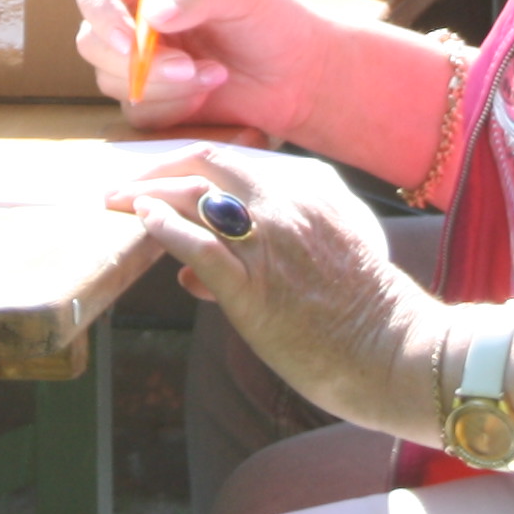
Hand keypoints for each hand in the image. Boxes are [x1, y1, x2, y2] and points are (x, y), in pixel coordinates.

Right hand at [71, 0, 336, 138]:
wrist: (300, 78)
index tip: (130, 37)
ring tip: (215, 75)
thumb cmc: (274, 21)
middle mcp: (134, 19)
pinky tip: (210, 92)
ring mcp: (141, 63)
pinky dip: (174, 108)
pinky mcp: (154, 101)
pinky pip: (138, 113)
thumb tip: (151, 16)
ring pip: (111, 81)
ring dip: (164, 86)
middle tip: (188, 67)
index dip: (99, 10)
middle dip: (136, 61)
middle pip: (92, 40)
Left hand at [115, 148, 448, 440]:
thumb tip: (191, 270)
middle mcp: (288, 204)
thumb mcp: (326, 259)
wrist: (396, 354)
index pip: (236, 159)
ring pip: (196, 194)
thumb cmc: (362, 317)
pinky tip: (142, 221)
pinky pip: (197, 243)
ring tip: (117, 201)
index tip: (162, 174)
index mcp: (311, 189)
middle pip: (209, 162)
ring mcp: (270, 242)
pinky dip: (162, 226)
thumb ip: (266, 250)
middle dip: (159, 168)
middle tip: (126, 185)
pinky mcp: (253, 286)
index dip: (190, 163)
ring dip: (148, 193)